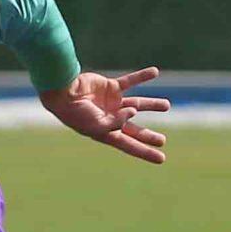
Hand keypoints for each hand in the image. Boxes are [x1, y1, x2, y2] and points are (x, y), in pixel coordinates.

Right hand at [39, 68, 170, 164]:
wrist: (63, 92)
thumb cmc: (76, 113)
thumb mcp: (97, 125)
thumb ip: (117, 121)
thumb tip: (134, 111)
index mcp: (107, 132)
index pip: (130, 144)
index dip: (145, 152)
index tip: (162, 158)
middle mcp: (111, 119)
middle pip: (134, 129)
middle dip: (148, 135)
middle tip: (162, 141)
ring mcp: (112, 102)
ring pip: (137, 104)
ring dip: (152, 104)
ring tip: (166, 105)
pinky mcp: (111, 87)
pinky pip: (130, 81)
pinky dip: (142, 76)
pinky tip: (155, 72)